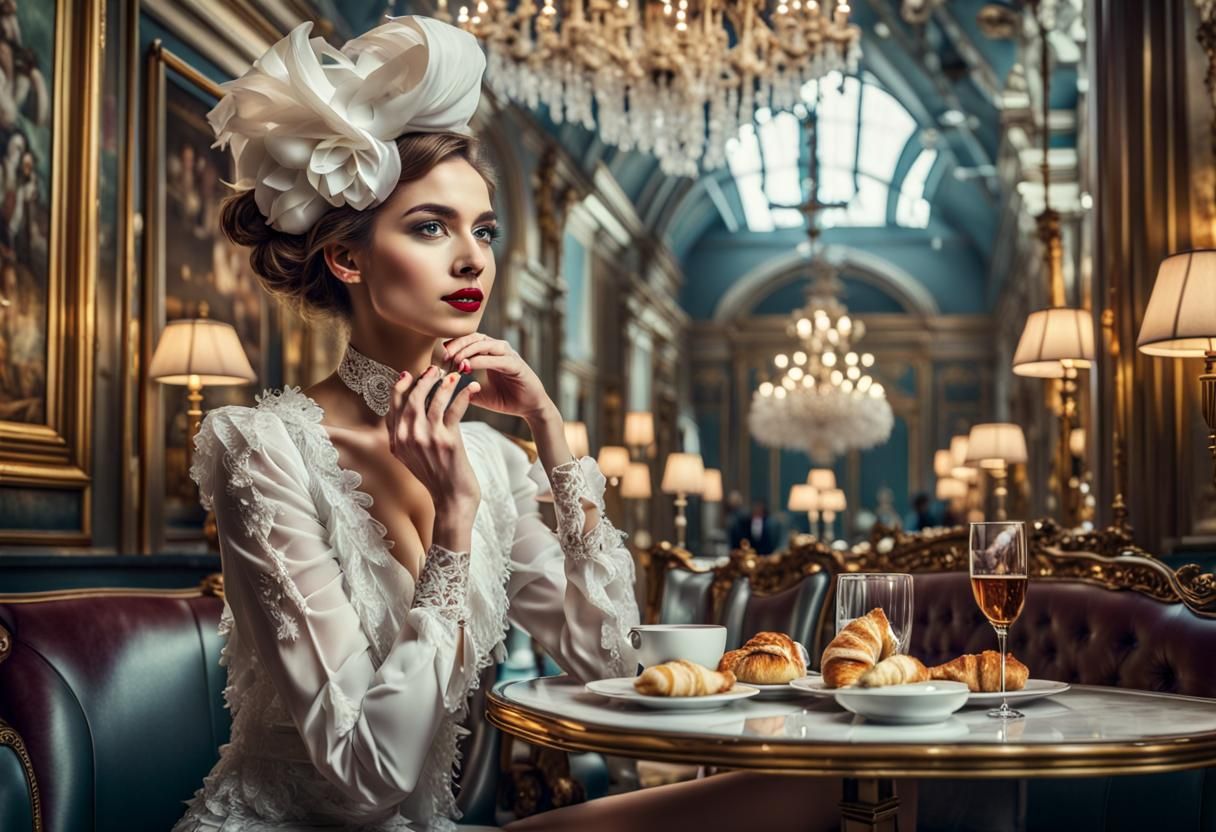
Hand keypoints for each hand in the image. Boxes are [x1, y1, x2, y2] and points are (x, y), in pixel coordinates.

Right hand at [387, 366, 480, 512]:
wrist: (452, 500)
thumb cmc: (435, 477)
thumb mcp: (410, 457)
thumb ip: (404, 435)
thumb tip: (407, 408)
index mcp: (396, 442)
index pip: (393, 406)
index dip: (400, 386)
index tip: (409, 373)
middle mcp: (407, 439)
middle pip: (412, 398)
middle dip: (423, 379)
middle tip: (434, 369)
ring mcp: (427, 439)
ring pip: (432, 400)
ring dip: (443, 383)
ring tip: (453, 374)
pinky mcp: (448, 440)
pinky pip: (454, 408)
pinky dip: (463, 394)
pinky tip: (471, 387)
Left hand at [443, 333, 552, 420]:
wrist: (530, 409)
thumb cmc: (506, 400)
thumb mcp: (479, 394)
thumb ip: (465, 389)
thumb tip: (445, 388)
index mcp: (490, 354)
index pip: (469, 341)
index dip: (453, 346)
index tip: (439, 357)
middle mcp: (499, 350)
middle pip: (475, 337)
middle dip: (458, 344)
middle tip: (443, 356)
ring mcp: (509, 356)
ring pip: (485, 344)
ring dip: (468, 350)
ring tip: (455, 361)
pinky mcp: (517, 365)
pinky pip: (497, 358)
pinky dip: (481, 361)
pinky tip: (468, 367)